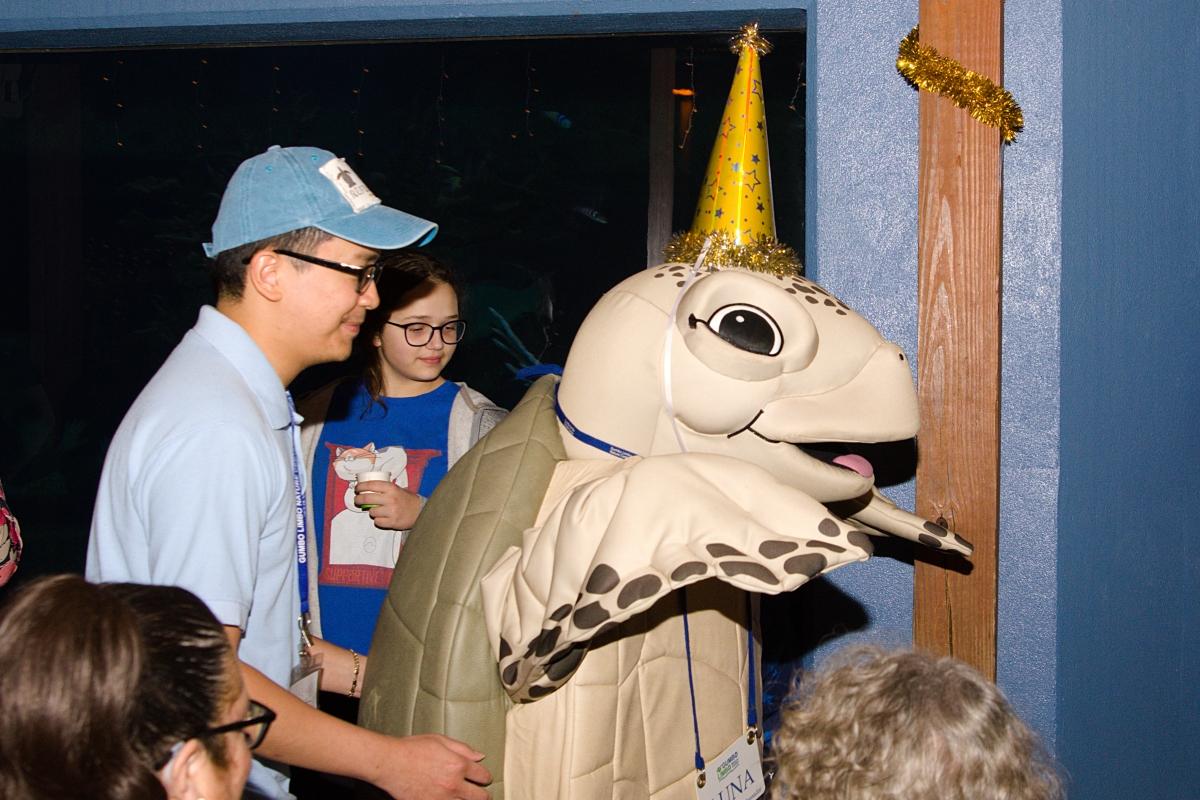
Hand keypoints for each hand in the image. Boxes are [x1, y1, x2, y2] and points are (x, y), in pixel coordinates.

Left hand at [354, 480, 422, 529]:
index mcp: (391, 488)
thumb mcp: (398, 489)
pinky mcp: (392, 522)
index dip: (361, 486)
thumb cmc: (408, 500)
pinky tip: (382, 517)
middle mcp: (390, 499)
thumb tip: (368, 487)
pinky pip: (377, 522)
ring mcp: (391, 511)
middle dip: (358, 499)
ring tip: (376, 510)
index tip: (357, 488)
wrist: (420, 511)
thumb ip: (385, 488)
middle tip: (358, 500)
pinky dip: (378, 520)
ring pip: (371, 512)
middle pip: (367, 498)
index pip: (371, 485)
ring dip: (371, 511)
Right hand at [371, 734, 491, 799]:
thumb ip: (463, 749)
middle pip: (480, 797)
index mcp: (458, 765)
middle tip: (481, 794)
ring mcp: (441, 799)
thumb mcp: (440, 740)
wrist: (389, 763)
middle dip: (483, 795)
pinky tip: (448, 799)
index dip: (485, 777)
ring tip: (464, 797)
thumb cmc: (412, 748)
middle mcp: (453, 785)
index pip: (483, 776)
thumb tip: (479, 756)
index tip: (483, 778)